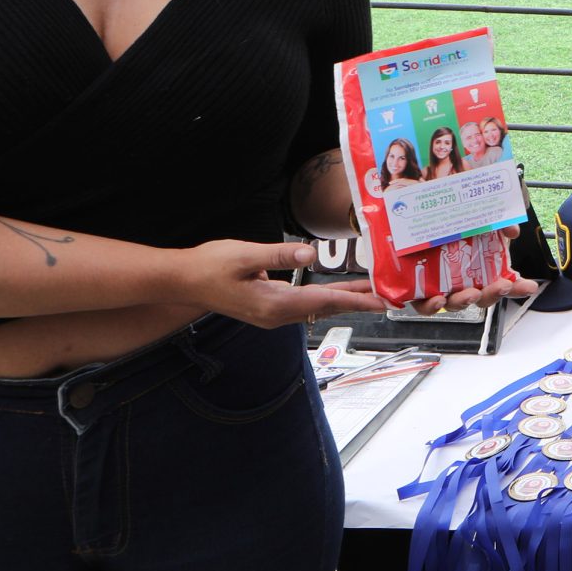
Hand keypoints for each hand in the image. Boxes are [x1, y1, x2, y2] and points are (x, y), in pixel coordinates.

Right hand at [175, 240, 386, 327]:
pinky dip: (325, 298)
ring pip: (316, 307)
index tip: (381, 301)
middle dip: (357, 301)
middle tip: (388, 297)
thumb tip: (309, 254)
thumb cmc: (210, 265)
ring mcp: (271, 315)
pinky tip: (336, 293)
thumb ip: (278, 255)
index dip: (355, 300)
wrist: (183, 281)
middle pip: (325, 307)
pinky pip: (304, 305)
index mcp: (273, 304)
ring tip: (370, 293)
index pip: (323, 300)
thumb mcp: (244, 255)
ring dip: (343, 300)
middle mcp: (275, 315)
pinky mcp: (267, 309)